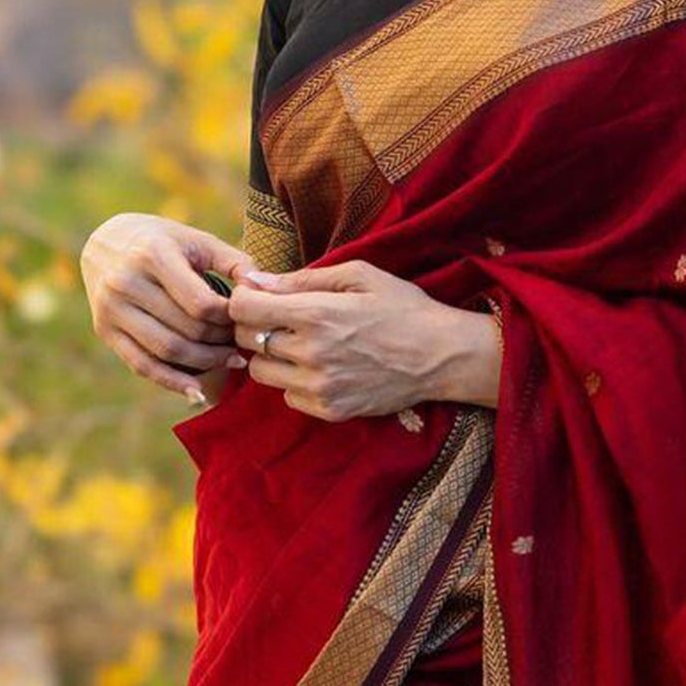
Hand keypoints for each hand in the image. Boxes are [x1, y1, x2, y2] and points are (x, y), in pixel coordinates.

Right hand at [80, 212, 254, 403]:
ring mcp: (111, 309)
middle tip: (240, 342)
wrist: (104, 242)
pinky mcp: (104, 330)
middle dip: (221, 341)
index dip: (229, 318)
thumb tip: (260, 291)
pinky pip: (142, 365)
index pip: (202, 304)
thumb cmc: (164, 241)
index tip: (243, 318)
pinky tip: (198, 392)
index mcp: (152, 254)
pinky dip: (172, 383)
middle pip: (187, 330)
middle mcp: (126, 282)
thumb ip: (235, 262)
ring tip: (229, 359)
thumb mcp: (198, 241)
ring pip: (167, 351)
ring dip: (205, 362)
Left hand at [226, 258, 465, 421]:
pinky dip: (294, 381)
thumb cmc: (403, 308)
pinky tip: (320, 367)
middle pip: (246, 340)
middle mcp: (311, 354)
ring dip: (271, 356)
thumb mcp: (359, 276)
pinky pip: (287, 396)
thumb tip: (257, 280)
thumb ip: (303, 278)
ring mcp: (319, 387)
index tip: (257, 296)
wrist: (442, 356)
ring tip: (300, 344)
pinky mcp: (329, 410)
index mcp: (315, 314)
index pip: (242, 309)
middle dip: (254, 325)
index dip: (243, 298)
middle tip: (280, 318)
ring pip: (260, 372)